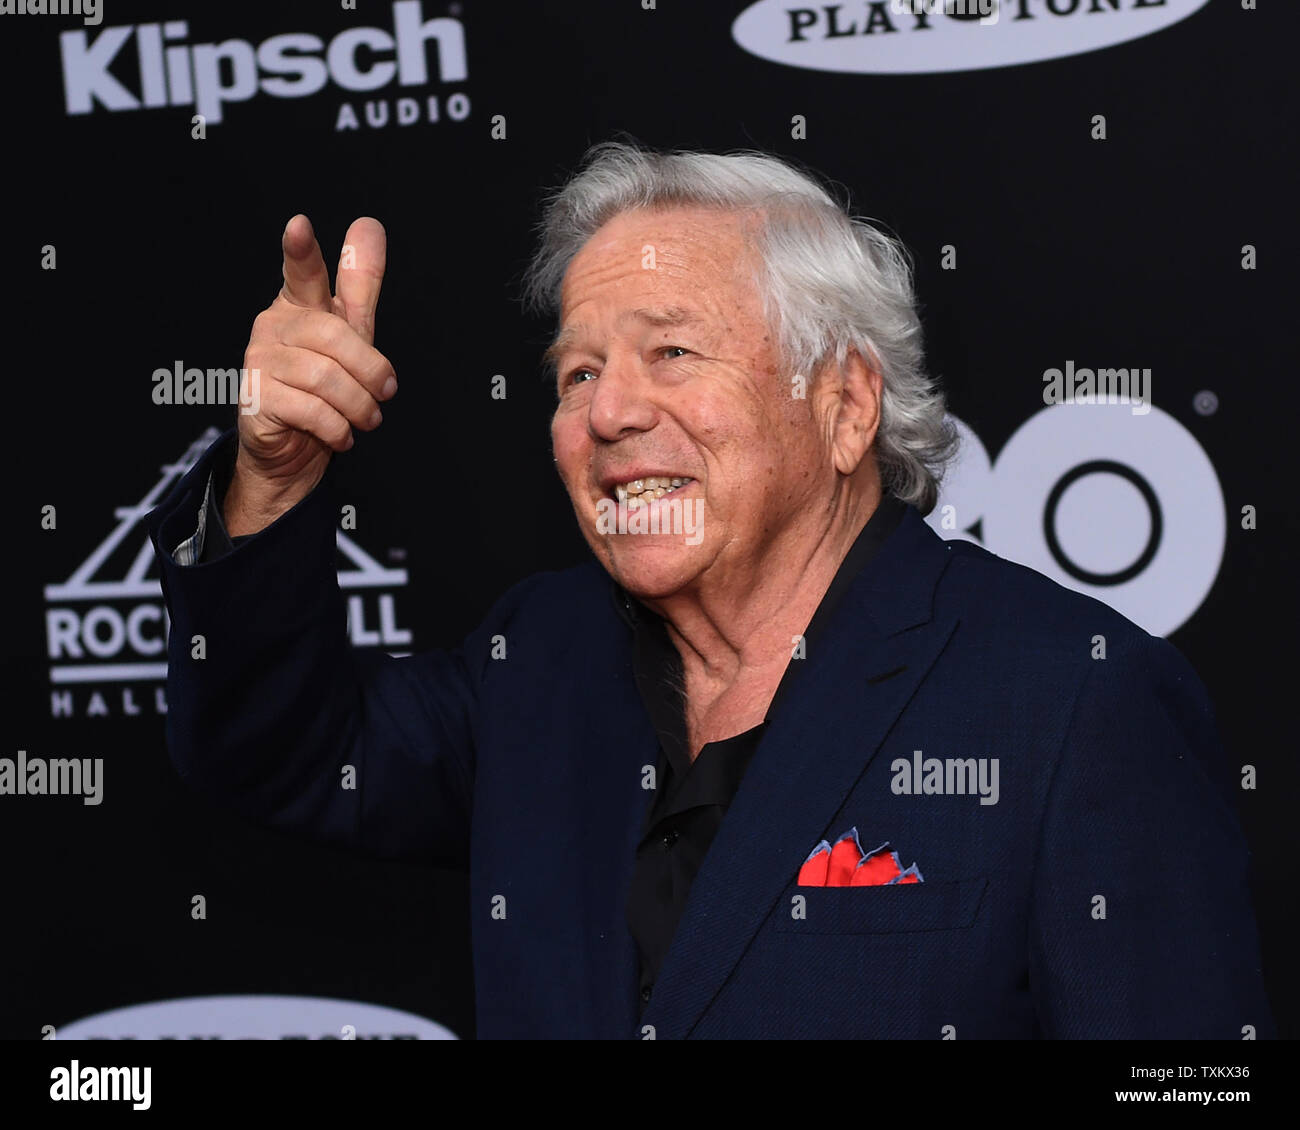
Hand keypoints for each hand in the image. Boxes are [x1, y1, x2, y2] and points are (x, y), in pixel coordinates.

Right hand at [224, 214, 395, 535]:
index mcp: (297, 304)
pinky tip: (340, 434)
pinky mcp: (254, 399)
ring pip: (324, 378)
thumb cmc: (324, 385)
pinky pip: (310, 410)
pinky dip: (337, 428)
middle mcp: (273, 326)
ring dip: (358, 405)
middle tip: (385, 393)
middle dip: (370, 370)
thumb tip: (368, 225)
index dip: (301, 250)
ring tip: (365, 418)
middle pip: (333, 336)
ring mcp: (258, 362)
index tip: (299, 225)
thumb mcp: (350, 333)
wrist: (291, 450)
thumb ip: (358, 283)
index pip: (301, 271)